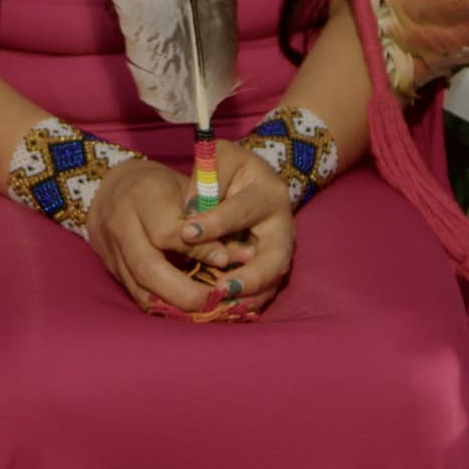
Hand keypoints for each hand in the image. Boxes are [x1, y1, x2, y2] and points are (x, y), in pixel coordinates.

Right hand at [83, 154, 269, 319]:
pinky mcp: (112, 269)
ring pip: (140, 289)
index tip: (225, 261)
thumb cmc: (161, 187)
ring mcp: (112, 250)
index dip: (199, 251)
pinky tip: (186, 310)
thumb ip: (212, 220)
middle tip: (216, 300)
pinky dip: (163, 306)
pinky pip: (137, 296)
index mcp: (143, 196)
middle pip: (148, 268)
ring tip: (205, 310)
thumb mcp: (187, 190)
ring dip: (174, 306)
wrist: (111, 189)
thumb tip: (244, 256)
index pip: (168, 232)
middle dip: (185, 291)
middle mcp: (122, 224)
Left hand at [174, 146, 295, 320]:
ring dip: (247, 298)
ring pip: (271, 283)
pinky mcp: (269, 270)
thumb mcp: (220, 157)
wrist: (251, 181)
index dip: (215, 222)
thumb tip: (190, 211)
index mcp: (269, 193)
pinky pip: (261, 293)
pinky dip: (243, 305)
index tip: (186, 232)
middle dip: (250, 278)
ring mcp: (279, 252)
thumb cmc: (230, 168)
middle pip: (276, 259)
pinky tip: (220, 312)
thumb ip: (206, 178)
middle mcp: (281, 227)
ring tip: (219, 307)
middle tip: (220, 290)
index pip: (242, 210)